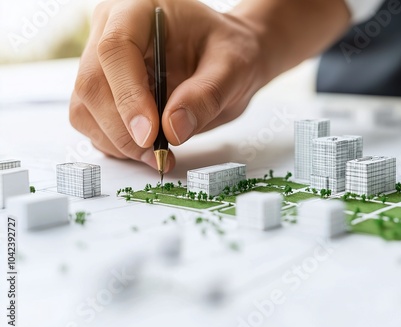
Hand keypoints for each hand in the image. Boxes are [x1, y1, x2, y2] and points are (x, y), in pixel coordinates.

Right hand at [70, 0, 264, 170]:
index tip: (150, 135)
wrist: (225, 61)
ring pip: (84, 108)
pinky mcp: (101, 92)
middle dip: (122, 130)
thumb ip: (206, 94)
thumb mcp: (233, 67)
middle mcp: (109, 32)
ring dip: (117, 142)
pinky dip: (116, 145)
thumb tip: (172, 130)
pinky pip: (92, 124)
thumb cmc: (228, 53)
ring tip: (159, 154)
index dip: (128, 96)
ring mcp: (100, 63)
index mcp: (138, 10)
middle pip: (92, 84)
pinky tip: (147, 148)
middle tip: (159, 155)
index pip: (115, 49)